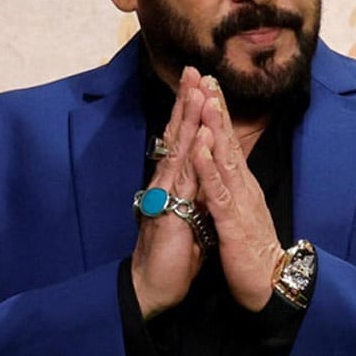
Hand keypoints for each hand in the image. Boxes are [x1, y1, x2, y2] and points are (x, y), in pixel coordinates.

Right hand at [131, 66, 206, 318]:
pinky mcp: (171, 211)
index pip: (183, 138)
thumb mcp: (189, 213)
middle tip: (194, 69)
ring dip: (188, 117)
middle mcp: (167, 180)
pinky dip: (193, 155)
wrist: (154, 286)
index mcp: (174, 180)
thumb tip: (201, 175)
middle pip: (177, 134)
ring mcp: (166, 193)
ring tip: (196, 89)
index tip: (199, 83)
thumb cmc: (173, 252)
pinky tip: (199, 135)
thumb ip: (193, 191)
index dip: (190, 111)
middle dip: (186, 101)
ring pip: (179, 148)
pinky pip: (185, 179)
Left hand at [192, 77, 284, 310]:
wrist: (270, 281)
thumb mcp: (237, 211)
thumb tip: (219, 167)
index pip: (226, 141)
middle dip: (216, 107)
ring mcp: (238, 200)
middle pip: (227, 139)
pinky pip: (218, 190)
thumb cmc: (251, 248)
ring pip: (224, 157)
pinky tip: (200, 147)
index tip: (206, 85)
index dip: (217, 113)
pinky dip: (208, 167)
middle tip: (207, 76)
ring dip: (214, 126)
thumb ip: (229, 187)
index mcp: (240, 183)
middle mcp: (242, 184)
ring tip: (205, 98)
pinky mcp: (232, 220)